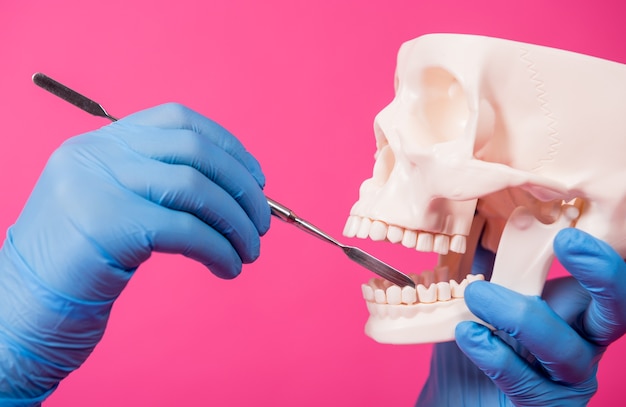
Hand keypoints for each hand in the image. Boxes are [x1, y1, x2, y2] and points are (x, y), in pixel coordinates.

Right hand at [0, 103, 270, 403]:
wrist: (21, 309)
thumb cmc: (79, 264)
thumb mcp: (116, 207)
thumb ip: (159, 186)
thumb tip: (239, 190)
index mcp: (99, 143)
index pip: (177, 121)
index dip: (227, 146)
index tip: (256, 179)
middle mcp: (95, 154)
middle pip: (193, 149)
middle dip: (242, 187)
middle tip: (262, 224)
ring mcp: (96, 185)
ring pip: (194, 187)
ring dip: (237, 222)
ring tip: (251, 252)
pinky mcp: (105, 224)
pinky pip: (185, 230)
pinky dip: (220, 249)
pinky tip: (229, 268)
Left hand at [417, 228, 625, 405]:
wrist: (458, 395)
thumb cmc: (480, 340)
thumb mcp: (485, 293)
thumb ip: (493, 263)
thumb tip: (484, 217)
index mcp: (575, 310)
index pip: (607, 285)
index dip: (602, 261)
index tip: (570, 234)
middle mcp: (583, 343)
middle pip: (615, 314)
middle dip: (603, 277)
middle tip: (566, 241)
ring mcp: (566, 380)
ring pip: (567, 350)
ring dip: (522, 316)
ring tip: (478, 295)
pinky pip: (528, 383)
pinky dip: (498, 356)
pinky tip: (469, 334)